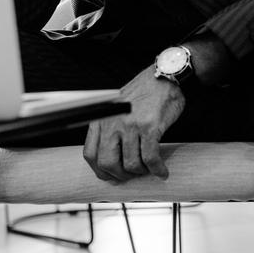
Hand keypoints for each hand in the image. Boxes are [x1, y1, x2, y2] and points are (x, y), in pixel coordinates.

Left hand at [83, 67, 185, 181]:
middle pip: (107, 163)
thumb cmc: (143, 92)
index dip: (99, 170)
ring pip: (131, 164)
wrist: (163, 76)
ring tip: (149, 170)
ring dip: (141, 172)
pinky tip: (162, 171)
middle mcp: (113, 123)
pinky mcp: (149, 128)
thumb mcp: (117, 108)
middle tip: (130, 176)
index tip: (110, 175)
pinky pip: (150, 158)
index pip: (90, 154)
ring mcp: (130, 126)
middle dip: (119, 175)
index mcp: (102, 119)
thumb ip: (110, 127)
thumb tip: (113, 155)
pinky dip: (157, 169)